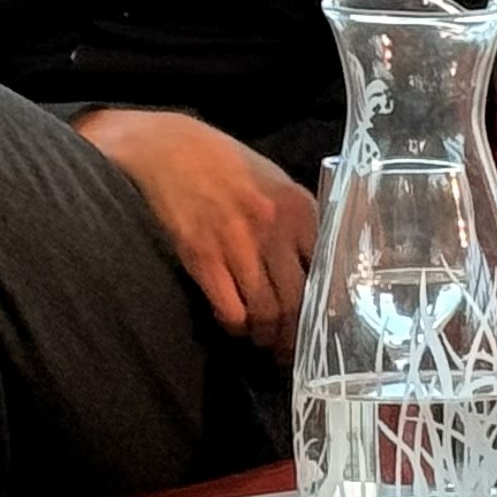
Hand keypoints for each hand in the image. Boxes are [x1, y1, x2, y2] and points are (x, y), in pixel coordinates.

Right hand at [73, 108, 318, 349]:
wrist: (169, 148)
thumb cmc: (227, 166)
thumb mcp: (278, 182)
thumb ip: (303, 221)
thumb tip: (327, 264)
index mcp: (300, 209)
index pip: (327, 272)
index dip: (327, 308)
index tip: (324, 325)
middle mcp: (274, 228)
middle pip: (298, 301)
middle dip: (295, 334)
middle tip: (291, 348)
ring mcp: (238, 243)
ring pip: (266, 312)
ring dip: (267, 337)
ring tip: (264, 342)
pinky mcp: (202, 256)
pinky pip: (230, 310)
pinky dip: (235, 326)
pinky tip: (235, 324)